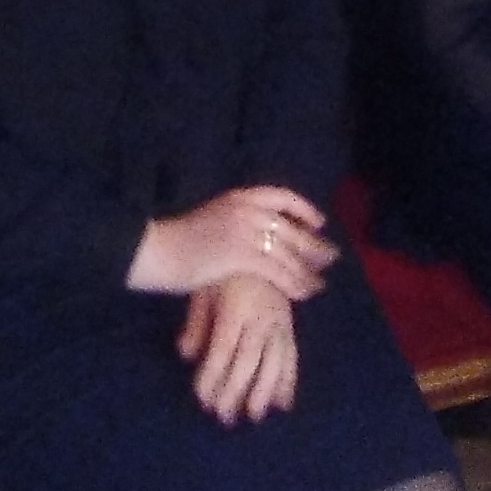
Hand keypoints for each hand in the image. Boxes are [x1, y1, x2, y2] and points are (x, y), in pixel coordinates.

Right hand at [127, 186, 336, 303]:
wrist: (158, 250)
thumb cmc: (180, 240)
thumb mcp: (213, 218)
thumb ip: (237, 221)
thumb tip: (259, 234)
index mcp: (239, 196)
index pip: (282, 196)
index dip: (304, 209)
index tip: (319, 222)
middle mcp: (246, 209)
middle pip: (291, 228)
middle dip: (315, 245)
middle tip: (331, 258)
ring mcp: (244, 231)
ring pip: (288, 252)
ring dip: (308, 270)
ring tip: (320, 285)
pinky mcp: (240, 255)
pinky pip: (277, 271)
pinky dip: (294, 283)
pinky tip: (303, 294)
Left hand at [178, 277, 297, 422]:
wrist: (261, 247)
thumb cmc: (224, 271)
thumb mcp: (204, 290)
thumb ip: (195, 323)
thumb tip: (186, 356)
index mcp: (236, 305)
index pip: (223, 347)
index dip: (213, 375)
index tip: (202, 399)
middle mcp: (261, 315)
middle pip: (249, 359)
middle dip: (236, 391)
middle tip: (224, 417)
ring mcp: (280, 322)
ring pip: (274, 361)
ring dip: (264, 392)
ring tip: (253, 415)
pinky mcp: (290, 326)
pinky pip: (292, 356)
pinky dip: (288, 381)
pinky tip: (283, 404)